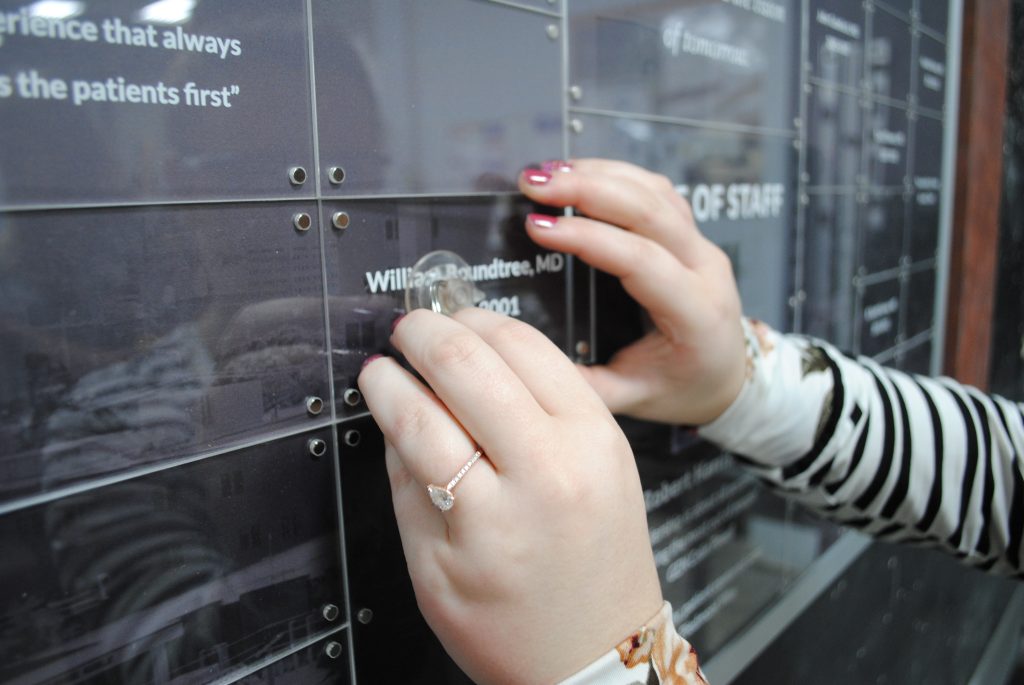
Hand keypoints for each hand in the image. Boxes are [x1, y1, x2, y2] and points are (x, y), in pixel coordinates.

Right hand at [359, 308, 662, 683]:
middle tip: (403, 332)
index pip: (420, 420)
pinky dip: (519, 342)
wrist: (602, 652)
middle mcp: (549, 471)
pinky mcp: (614, 433)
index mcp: (492, 519)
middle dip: (424, 335)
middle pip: (470, 364)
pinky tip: (493, 345)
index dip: (386, 385)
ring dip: (473, 324)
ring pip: (523, 344)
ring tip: (443, 327)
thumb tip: (394, 411)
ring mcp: (591, 445)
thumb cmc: (518, 630)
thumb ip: (408, 485)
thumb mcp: (433, 573)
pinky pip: (560, 361)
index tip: (374, 372)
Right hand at [519, 159, 746, 425]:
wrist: (729, 378)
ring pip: (654, 191)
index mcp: (696, 314)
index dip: (588, 237)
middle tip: (534, 184)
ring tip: (546, 174)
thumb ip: (585, 387)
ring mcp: (702, 246)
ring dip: (599, 174)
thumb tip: (526, 362)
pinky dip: (615, 175)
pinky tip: (578, 173)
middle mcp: (706, 270)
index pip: (641, 260)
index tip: (538, 227)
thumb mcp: (635, 399)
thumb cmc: (684, 389)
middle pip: (650, 211)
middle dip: (588, 188)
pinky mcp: (690, 233)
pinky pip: (656, 191)